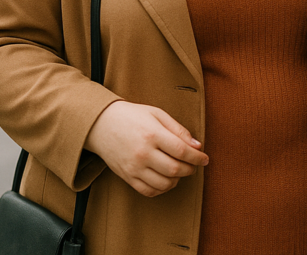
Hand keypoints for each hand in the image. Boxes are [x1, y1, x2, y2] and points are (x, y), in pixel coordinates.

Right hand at [85, 101, 208, 196]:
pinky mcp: (127, 177)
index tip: (205, 159)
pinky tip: (166, 179)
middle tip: (194, 165)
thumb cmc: (132, 116)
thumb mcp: (157, 114)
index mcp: (152, 134)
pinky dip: (162, 189)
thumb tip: (197, 146)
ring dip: (178, 180)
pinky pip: (149, 191)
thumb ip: (178, 130)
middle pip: (175, 169)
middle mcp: (143, 153)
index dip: (197, 157)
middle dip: (190, 169)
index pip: (182, 151)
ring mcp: (134, 167)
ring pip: (164, 183)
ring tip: (180, 171)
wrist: (101, 124)